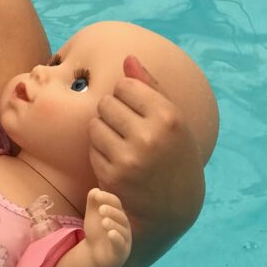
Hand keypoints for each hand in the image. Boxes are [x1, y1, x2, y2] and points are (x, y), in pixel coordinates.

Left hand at [81, 188, 131, 266]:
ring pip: (122, 231)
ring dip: (113, 224)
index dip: (108, 198)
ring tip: (104, 221)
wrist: (94, 255)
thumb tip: (95, 190)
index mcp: (118, 215)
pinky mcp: (120, 252)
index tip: (97, 195)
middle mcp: (123, 226)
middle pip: (121, 216)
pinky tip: (111, 233)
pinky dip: (117, 238)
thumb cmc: (97, 232)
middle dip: (112, 211)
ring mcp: (124, 240)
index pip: (116, 203)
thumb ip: (93, 202)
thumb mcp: (92, 215)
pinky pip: (121, 245)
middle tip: (101, 209)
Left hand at [87, 55, 203, 266]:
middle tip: (127, 128)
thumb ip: (150, 87)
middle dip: (112, 112)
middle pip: (106, 102)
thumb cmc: (174, 156)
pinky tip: (116, 160)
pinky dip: (99, 151)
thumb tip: (128, 58)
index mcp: (169, 117)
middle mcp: (149, 136)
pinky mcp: (112, 176)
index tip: (137, 109)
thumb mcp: (174, 121)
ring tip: (121, 143)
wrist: (174, 209)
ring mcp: (129, 158)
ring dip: (103, 130)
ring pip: (95, 124)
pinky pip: (92, 148)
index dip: (127, 95)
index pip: (125, 85)